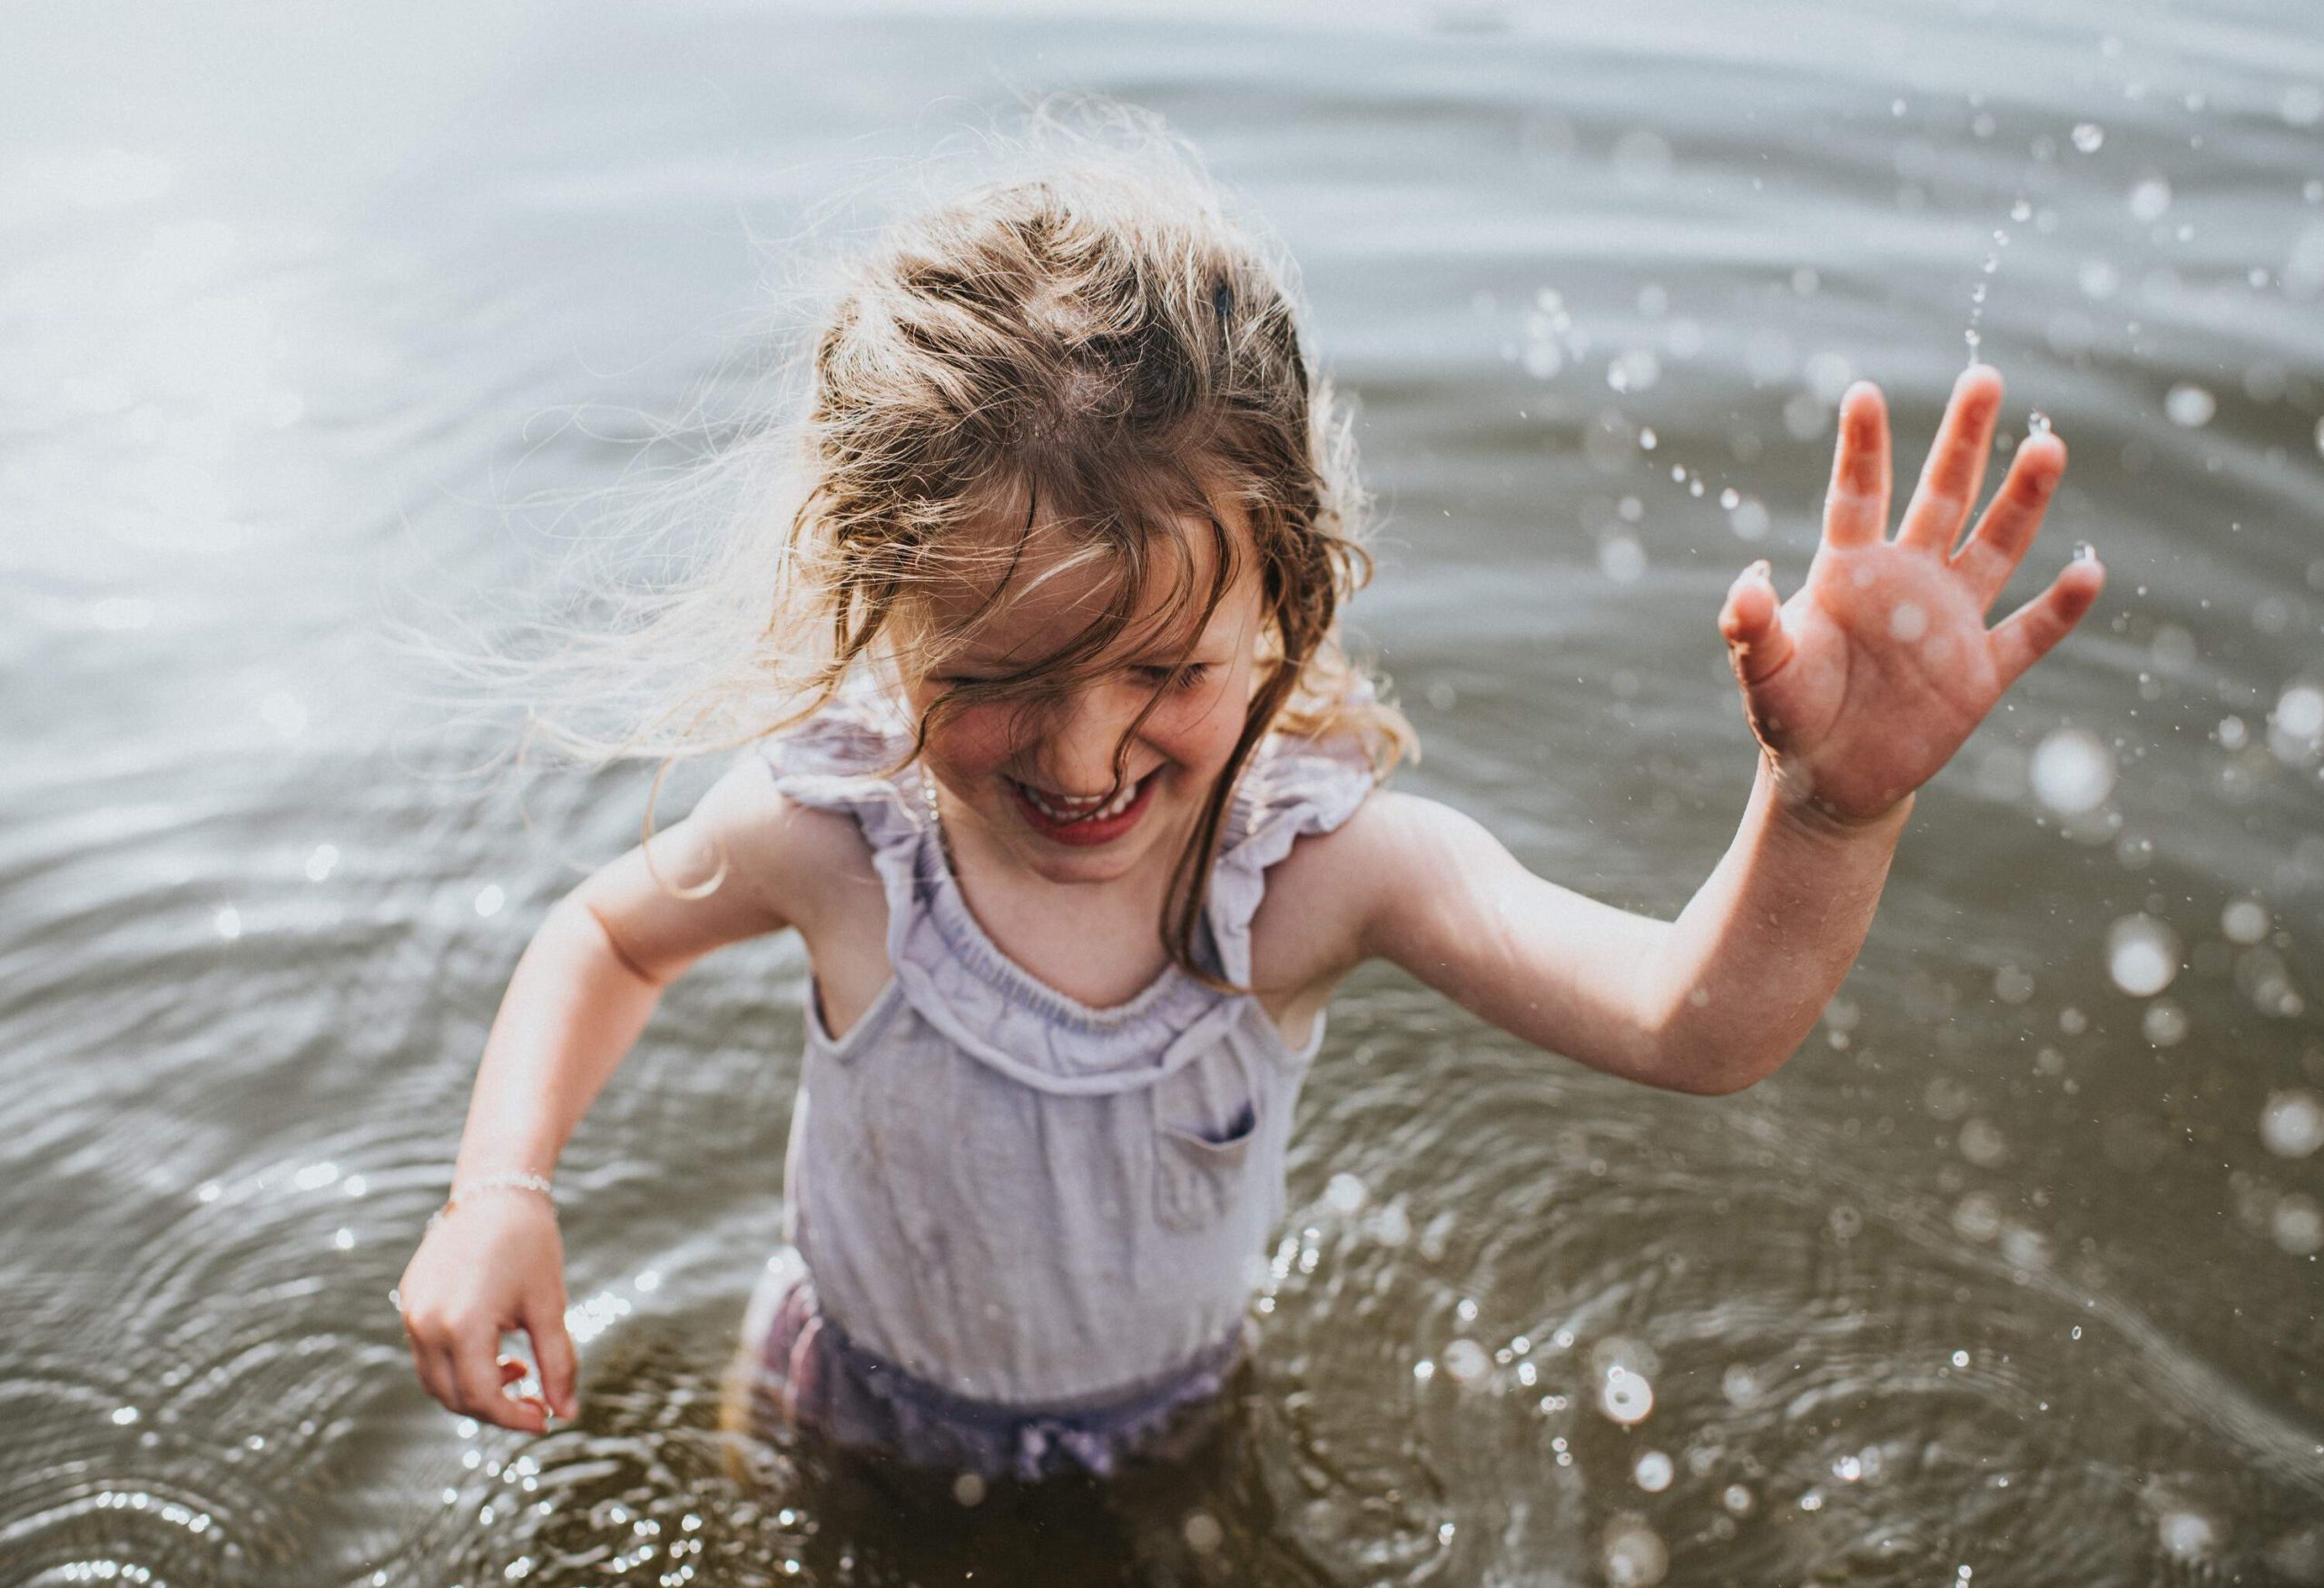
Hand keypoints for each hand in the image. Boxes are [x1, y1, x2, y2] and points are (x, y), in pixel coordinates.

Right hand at [396, 1192, 577, 1432]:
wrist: (497, 1189)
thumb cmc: (530, 1245)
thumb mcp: (549, 1307)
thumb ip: (558, 1364)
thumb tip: (569, 1414)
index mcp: (462, 1326)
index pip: (482, 1398)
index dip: (515, 1417)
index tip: (545, 1418)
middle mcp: (426, 1323)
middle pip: (454, 1397)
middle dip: (495, 1409)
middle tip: (534, 1399)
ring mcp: (412, 1311)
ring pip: (434, 1380)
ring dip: (473, 1390)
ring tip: (516, 1368)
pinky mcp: (409, 1300)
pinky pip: (426, 1353)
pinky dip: (456, 1365)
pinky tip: (493, 1348)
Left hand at [1717, 363, 2104, 824]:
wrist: (1831, 777)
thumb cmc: (1790, 713)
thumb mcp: (1765, 671)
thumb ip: (1752, 627)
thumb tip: (1744, 581)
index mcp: (1849, 570)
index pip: (1857, 495)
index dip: (1862, 447)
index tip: (1863, 391)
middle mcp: (1908, 579)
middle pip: (1942, 496)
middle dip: (1963, 440)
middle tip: (1985, 377)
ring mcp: (1951, 620)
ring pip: (1995, 546)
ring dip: (2022, 500)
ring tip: (2047, 446)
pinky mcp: (1982, 671)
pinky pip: (2029, 632)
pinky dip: (2059, 607)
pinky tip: (2089, 570)